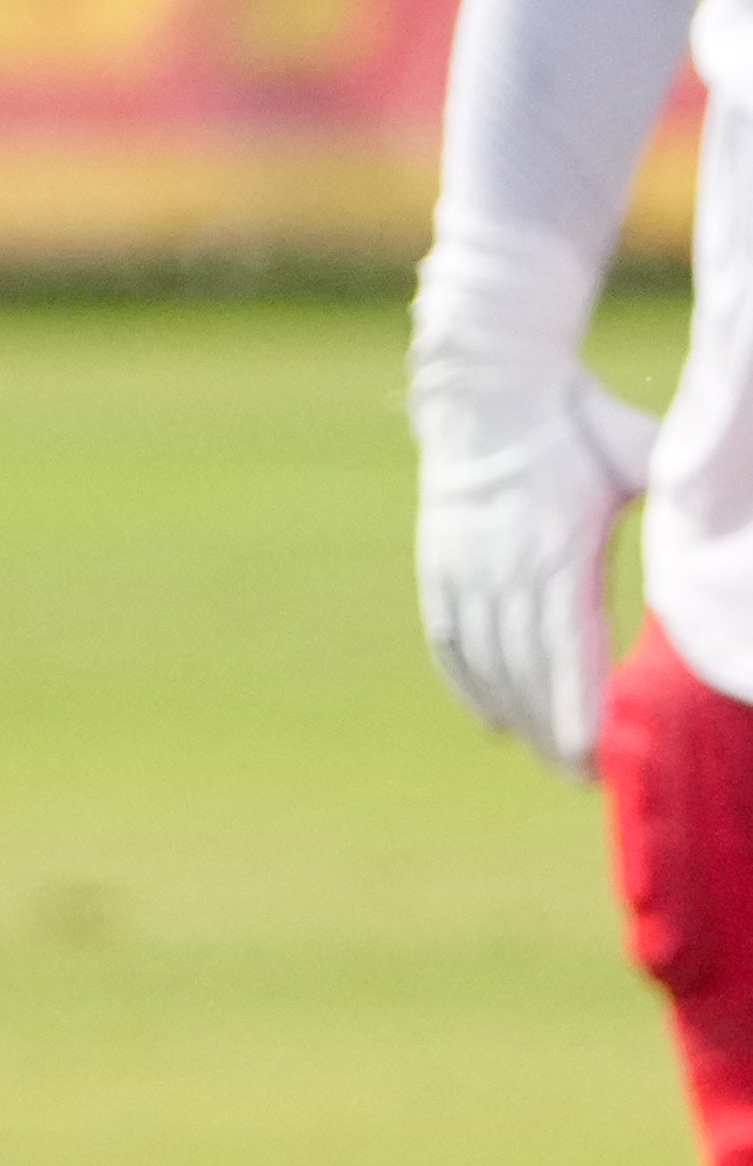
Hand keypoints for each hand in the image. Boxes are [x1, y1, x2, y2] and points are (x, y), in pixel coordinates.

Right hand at [413, 358, 652, 773]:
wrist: (487, 387)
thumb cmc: (581, 421)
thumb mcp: (641, 455)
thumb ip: (680, 498)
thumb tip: (725, 535)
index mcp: (558, 546)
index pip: (566, 647)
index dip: (577, 706)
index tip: (594, 754)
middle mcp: (504, 567)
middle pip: (526, 668)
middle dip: (552, 729)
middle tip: (583, 778)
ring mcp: (465, 567)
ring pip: (487, 660)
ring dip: (515, 715)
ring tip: (545, 757)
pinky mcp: (441, 564)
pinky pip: (450, 638)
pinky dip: (469, 684)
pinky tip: (490, 721)